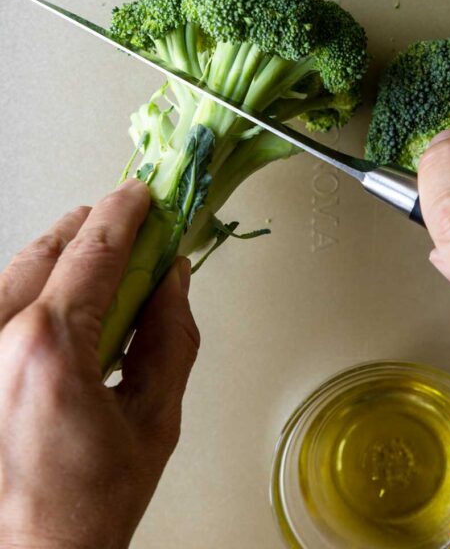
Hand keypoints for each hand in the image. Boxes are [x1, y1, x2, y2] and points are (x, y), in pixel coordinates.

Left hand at [0, 179, 199, 548]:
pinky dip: (30, 291)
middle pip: (49, 248)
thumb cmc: (77, 518)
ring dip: (60, 259)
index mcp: (47, 348)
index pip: (94, 248)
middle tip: (132, 230)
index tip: (142, 195)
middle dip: (92, 230)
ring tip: (100, 267)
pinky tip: (61, 304)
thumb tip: (174, 280)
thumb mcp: (153, 421)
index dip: (125, 212)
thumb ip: (172, 336)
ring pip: (15, 270)